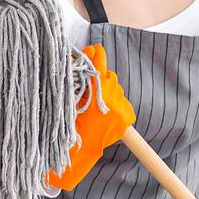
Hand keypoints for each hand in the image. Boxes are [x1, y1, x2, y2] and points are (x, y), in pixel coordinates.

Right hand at [45, 43, 135, 191]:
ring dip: (108, 92)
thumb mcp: (70, 97)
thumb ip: (79, 74)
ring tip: (97, 104)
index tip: (95, 48)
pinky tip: (106, 113)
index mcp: (95, 93)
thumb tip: (88, 52)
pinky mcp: (128, 117)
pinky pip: (123, 102)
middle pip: (110, 77)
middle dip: (100, 79)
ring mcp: (122, 109)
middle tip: (90, 87)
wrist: (81, 150)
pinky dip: (116, 104)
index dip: (96, 56)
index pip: (99, 66)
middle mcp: (111, 99)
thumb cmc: (70, 123)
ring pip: (117, 89)